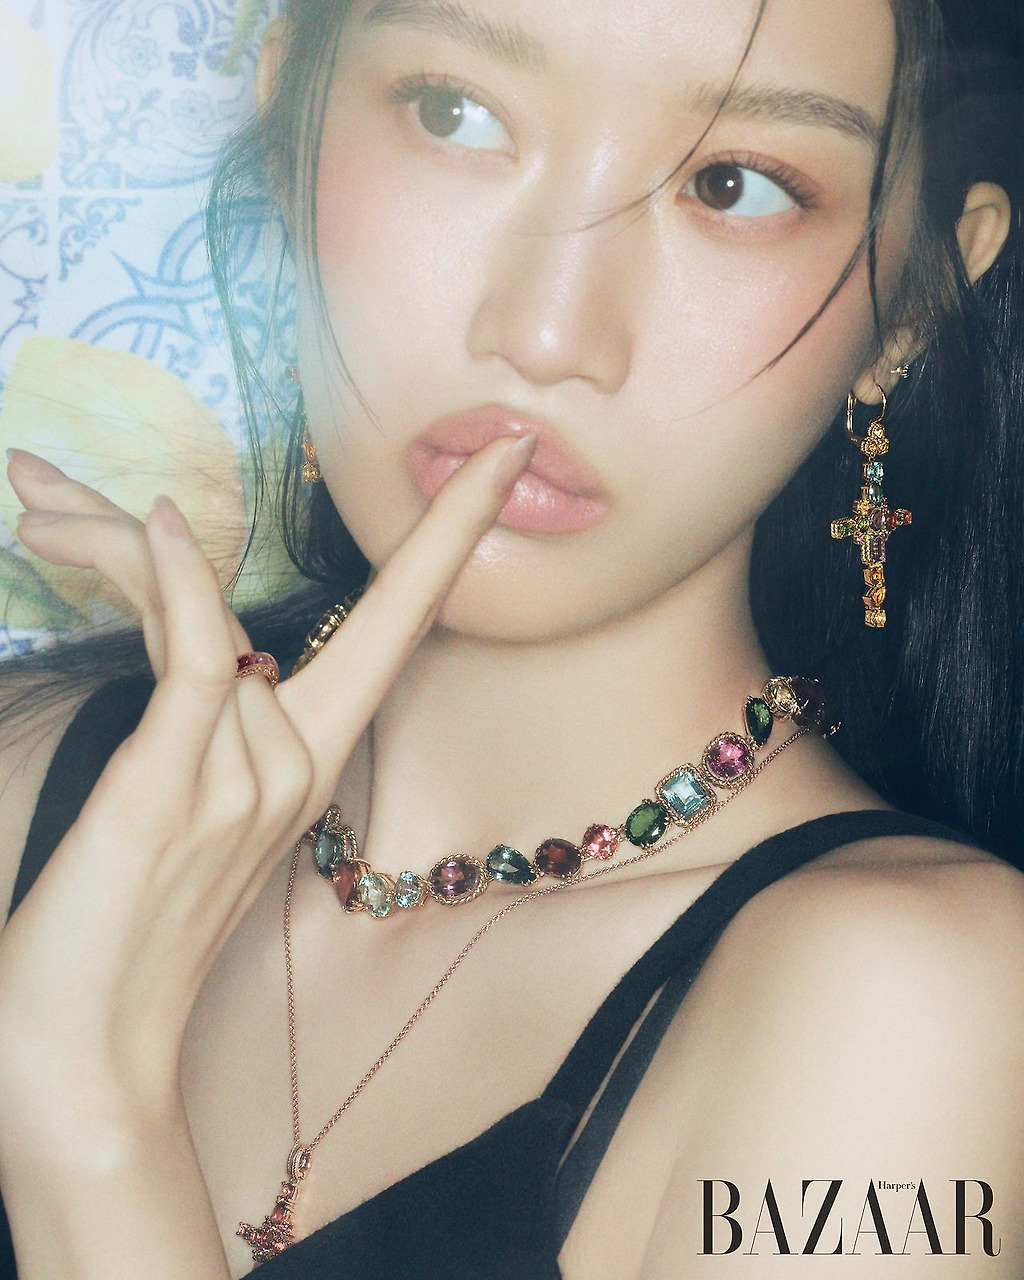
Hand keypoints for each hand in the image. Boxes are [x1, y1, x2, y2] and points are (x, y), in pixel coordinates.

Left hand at [0, 433, 536, 1102]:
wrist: (83, 1063)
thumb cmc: (128, 931)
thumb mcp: (184, 804)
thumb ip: (207, 715)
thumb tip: (198, 629)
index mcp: (305, 759)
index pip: (403, 623)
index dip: (455, 533)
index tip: (499, 449)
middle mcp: (293, 760)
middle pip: (311, 599)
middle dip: (376, 513)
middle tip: (88, 470)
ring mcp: (243, 777)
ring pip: (199, 614)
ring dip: (107, 538)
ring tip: (29, 504)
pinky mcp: (175, 789)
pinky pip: (192, 659)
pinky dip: (177, 581)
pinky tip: (163, 522)